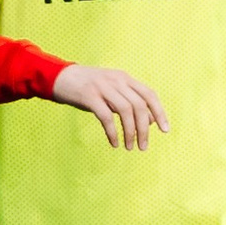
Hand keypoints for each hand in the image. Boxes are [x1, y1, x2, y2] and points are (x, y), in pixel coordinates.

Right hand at [50, 63, 169, 150]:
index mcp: (124, 78)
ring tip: (130, 147)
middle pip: (139, 105)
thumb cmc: (88, 88)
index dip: (159, 112)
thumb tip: (150, 120)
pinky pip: (106, 116)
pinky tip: (114, 143)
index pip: (149, 94)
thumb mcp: (112, 91)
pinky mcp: (89, 96)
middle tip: (143, 147)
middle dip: (144, 129)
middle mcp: (116, 80)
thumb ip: (129, 102)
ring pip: (125, 111)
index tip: (165, 130)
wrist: (59, 77)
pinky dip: (112, 132)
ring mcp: (103, 87)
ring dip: (130, 132)